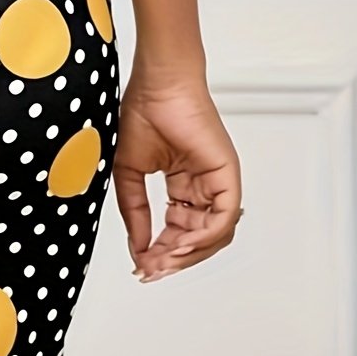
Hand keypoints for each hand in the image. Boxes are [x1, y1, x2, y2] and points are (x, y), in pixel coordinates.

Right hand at [113, 73, 241, 281]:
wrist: (157, 86)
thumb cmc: (143, 113)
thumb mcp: (129, 174)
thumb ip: (134, 213)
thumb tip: (138, 248)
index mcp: (184, 185)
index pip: (178, 230)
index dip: (160, 251)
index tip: (142, 264)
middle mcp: (205, 186)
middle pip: (197, 238)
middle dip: (173, 258)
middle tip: (151, 269)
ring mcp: (219, 182)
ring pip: (213, 234)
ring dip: (187, 252)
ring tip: (163, 259)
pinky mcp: (227, 176)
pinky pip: (222, 218)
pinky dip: (202, 237)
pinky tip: (179, 244)